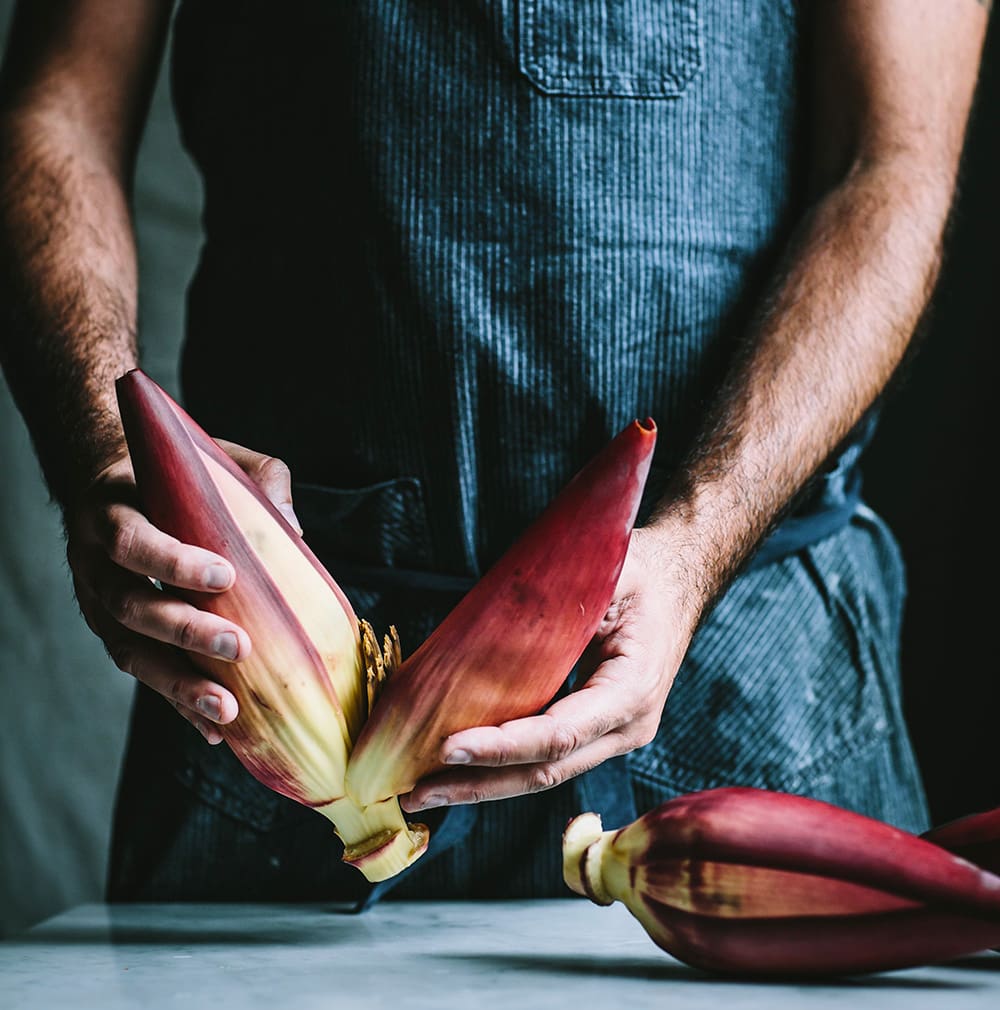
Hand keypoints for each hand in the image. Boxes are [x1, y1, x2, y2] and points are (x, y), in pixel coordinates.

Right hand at [64, 437, 301, 743]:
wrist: (114, 485)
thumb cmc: (174, 475)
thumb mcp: (212, 459)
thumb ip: (256, 480)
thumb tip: (294, 529)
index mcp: (111, 512)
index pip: (132, 541)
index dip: (173, 562)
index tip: (225, 576)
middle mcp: (94, 564)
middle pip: (131, 606)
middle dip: (185, 631)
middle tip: (240, 646)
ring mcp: (99, 605)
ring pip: (131, 652)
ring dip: (179, 683)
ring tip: (226, 710)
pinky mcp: (115, 636)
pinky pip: (144, 674)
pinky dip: (179, 703)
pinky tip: (215, 730)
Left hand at [399, 527, 693, 811]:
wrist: (680, 580)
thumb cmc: (643, 573)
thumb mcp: (607, 575)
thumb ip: (556, 600)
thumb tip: (482, 622)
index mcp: (632, 691)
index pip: (558, 736)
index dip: (501, 747)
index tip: (447, 747)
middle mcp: (627, 727)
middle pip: (544, 772)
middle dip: (477, 784)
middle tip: (416, 792)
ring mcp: (614, 735)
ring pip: (542, 774)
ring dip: (482, 784)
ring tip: (423, 791)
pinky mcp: (597, 731)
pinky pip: (545, 757)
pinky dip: (500, 765)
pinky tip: (458, 768)